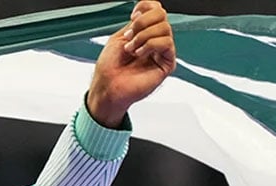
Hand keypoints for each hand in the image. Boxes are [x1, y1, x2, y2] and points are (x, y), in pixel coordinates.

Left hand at [87, 1, 175, 127]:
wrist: (108, 86)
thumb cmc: (109, 67)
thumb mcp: (120, 37)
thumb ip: (135, 23)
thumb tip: (145, 13)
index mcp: (144, 33)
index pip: (156, 10)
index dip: (146, 7)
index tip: (133, 16)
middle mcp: (154, 41)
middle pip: (162, 15)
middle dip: (143, 22)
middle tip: (130, 36)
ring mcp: (161, 52)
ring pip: (165, 28)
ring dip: (144, 36)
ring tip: (133, 48)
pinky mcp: (167, 64)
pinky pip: (167, 43)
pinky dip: (150, 45)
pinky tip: (140, 54)